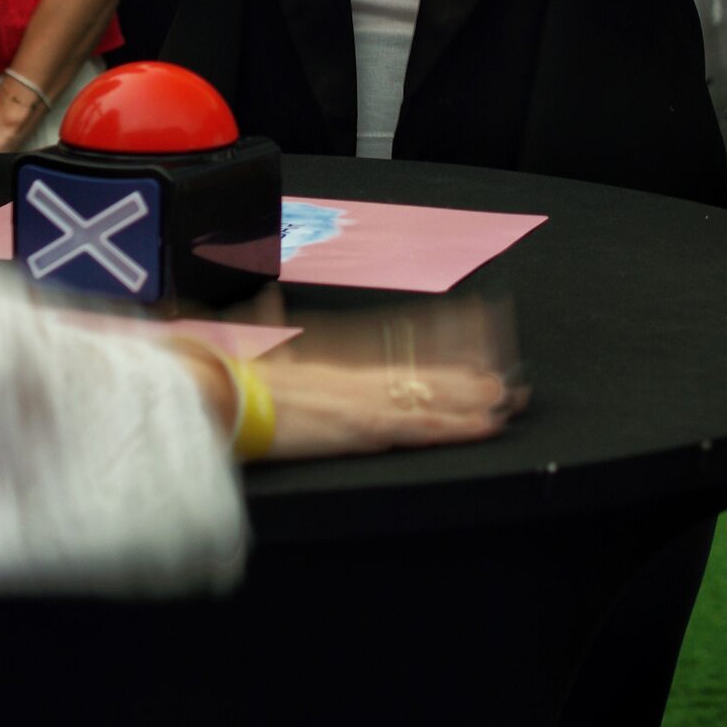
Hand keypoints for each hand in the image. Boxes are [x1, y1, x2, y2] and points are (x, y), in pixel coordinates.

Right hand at [176, 297, 524, 460]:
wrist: (217, 390)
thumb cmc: (230, 375)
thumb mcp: (252, 347)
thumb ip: (267, 325)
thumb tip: (267, 298)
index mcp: (334, 367)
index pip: (393, 354)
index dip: (430, 349)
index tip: (461, 341)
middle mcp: (356, 379)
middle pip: (421, 375)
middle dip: (465, 377)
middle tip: (505, 375)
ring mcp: (363, 401)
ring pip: (431, 399)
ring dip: (472, 401)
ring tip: (509, 398)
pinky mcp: (362, 427)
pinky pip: (420, 429)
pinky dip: (455, 427)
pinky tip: (485, 426)